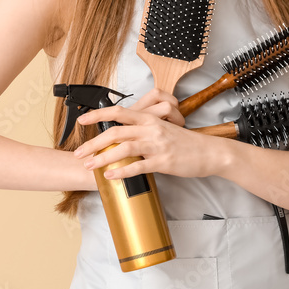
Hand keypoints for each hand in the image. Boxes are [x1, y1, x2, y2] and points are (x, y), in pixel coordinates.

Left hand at [72, 89, 228, 179]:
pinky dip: (121, 171)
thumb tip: (122, 137)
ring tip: (90, 165)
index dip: (97, 115)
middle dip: (93, 143)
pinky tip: (111, 176)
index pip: (118, 112)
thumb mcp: (162, 129)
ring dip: (102, 158)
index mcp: (149, 119)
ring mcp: (156, 145)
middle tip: (79, 152)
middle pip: (115, 132)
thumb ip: (143, 130)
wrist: (209, 152)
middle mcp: (150, 129)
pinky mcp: (162, 161)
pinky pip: (138, 166)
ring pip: (123, 148)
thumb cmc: (185, 142)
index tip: (82, 121)